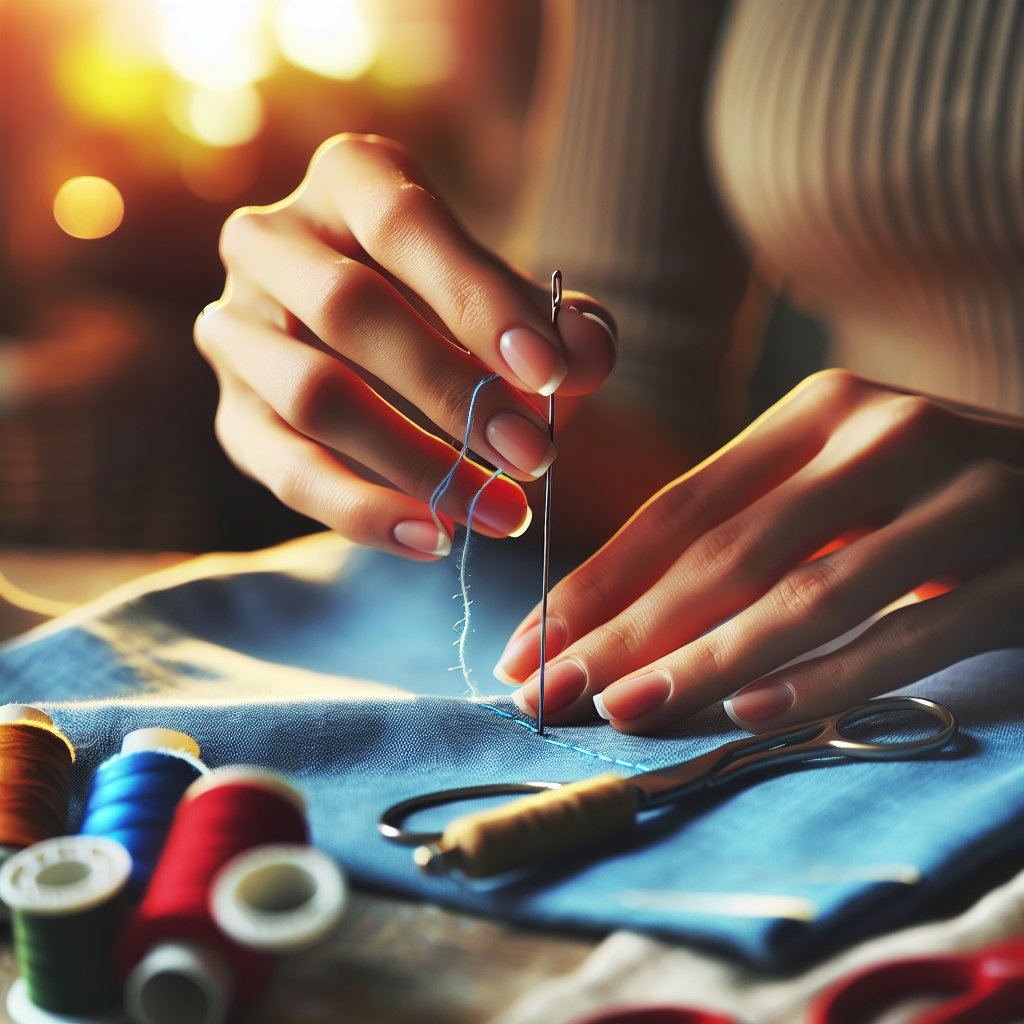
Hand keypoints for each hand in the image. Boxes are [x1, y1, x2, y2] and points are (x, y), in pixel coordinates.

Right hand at [195, 134, 615, 559]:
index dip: (480, 299)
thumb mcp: (512, 298)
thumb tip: (588, 357)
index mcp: (346, 179)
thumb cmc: (458, 308)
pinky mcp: (233, 416)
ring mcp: (236, 329)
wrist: (386, 344)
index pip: (403, 225)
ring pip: (313, 395)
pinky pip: (287, 471)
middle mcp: (270, 241)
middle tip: (534, 456)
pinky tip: (435, 538)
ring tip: (502, 510)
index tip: (552, 373)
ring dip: (416, 462)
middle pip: (348, 309)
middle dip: (452, 390)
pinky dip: (364, 512)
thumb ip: (558, 323)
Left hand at [497, 371, 1023, 732]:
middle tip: (547, 692)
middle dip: (624, 630)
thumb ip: (751, 528)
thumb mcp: (840, 485)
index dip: (598, 581)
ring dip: (705, 659)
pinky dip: (827, 678)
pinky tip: (753, 713)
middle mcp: (882, 435)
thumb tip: (623, 616)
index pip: (679, 507)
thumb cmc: (938, 498)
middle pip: (724, 550)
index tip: (531, 644)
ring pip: (805, 592)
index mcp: (818, 414)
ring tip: (623, 710)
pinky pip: (908, 633)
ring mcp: (960, 498)